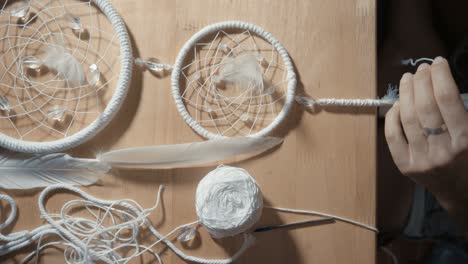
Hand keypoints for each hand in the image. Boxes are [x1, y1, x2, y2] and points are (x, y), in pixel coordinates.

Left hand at [385, 57, 467, 236]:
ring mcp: (421, 159)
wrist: (463, 192)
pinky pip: (392, 135)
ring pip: (407, 118)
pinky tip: (398, 103)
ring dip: (406, 93)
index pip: (447, 99)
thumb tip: (442, 81)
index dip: (440, 76)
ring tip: (408, 79)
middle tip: (421, 68)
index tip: (438, 62)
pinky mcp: (405, 166)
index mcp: (466, 140)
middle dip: (421, 81)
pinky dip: (392, 116)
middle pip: (425, 106)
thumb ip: (461, 110)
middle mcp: (442, 150)